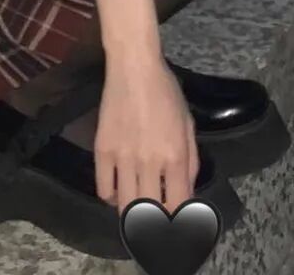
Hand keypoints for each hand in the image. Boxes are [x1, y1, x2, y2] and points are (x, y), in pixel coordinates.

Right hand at [94, 54, 199, 215]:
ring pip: (126, 206)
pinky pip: (103, 188)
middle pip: (151, 212)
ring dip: (134, 215)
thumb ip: (191, 160)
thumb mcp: (188, 123)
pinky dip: (111, 197)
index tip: (178, 226)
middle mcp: (150, 162)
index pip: (178, 205)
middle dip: (156, 225)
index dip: (180, 223)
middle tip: (156, 225)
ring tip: (138, 214)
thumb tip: (187, 191)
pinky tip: (118, 192)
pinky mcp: (102, 150)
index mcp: (175, 156)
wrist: (134, 67)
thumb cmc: (166, 91)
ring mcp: (123, 157)